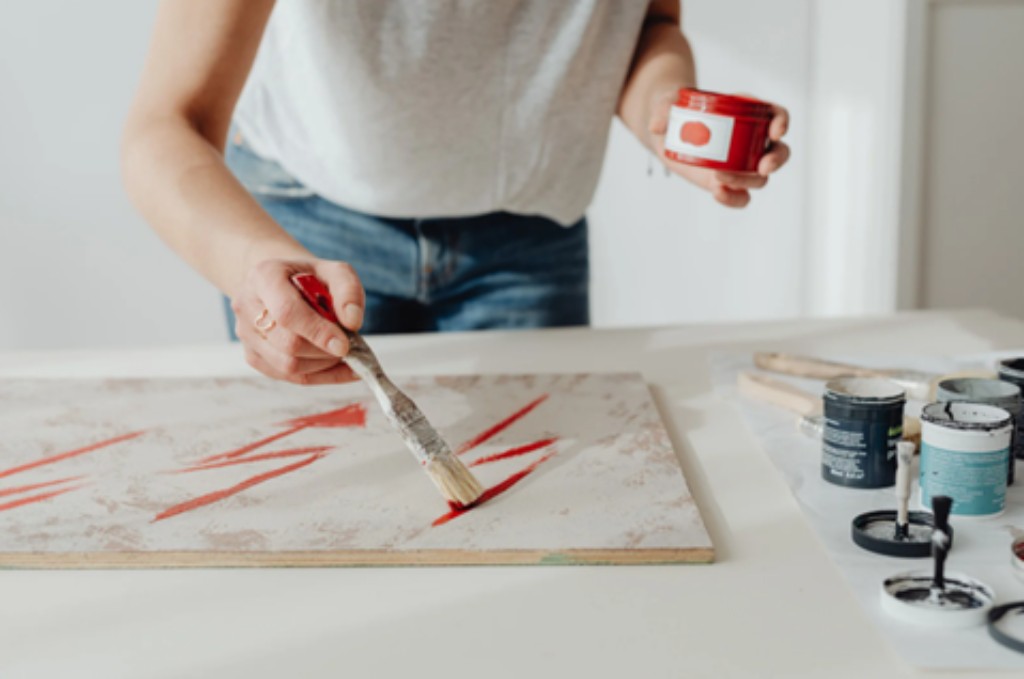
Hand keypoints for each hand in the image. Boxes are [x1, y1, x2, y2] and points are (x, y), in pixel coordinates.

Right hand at [231, 258, 364, 384]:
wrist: (283, 284)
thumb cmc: (310, 277)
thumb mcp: (335, 272)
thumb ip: (348, 291)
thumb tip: (353, 322)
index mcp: (264, 276)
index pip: (287, 312)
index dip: (318, 332)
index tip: (344, 345)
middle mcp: (247, 306)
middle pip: (288, 344)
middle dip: (324, 351)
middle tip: (350, 346)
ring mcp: (246, 334)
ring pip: (286, 365)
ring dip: (323, 365)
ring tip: (343, 353)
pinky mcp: (252, 355)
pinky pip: (287, 376)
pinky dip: (319, 376)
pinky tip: (338, 367)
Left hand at [648, 89, 790, 207]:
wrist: (665, 132)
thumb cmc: (675, 110)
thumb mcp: (668, 103)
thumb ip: (663, 108)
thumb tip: (656, 125)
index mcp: (747, 111)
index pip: (776, 115)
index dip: (782, 122)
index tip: (775, 131)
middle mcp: (751, 138)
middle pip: (779, 151)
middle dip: (776, 160)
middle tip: (763, 166)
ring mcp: (741, 163)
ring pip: (761, 178)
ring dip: (747, 181)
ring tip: (719, 179)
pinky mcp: (728, 182)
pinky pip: (740, 196)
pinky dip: (733, 199)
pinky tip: (717, 194)